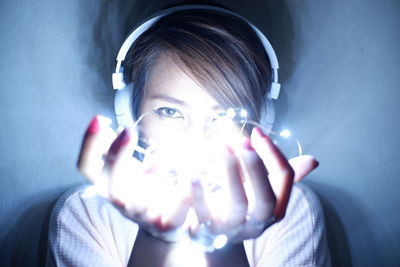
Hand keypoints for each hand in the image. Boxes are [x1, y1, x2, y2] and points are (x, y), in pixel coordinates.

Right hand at [77, 116, 190, 237]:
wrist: (164, 225)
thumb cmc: (144, 190)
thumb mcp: (130, 168)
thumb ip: (118, 151)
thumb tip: (105, 124)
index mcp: (110, 185)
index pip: (87, 167)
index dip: (88, 144)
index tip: (99, 119)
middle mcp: (121, 202)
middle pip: (107, 186)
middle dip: (114, 158)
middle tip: (127, 130)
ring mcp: (143, 216)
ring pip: (136, 205)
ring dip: (149, 178)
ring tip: (161, 157)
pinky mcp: (166, 225)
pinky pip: (173, 216)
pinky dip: (183, 197)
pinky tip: (191, 178)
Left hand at [190, 127, 318, 244]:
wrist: (216, 238)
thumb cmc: (244, 206)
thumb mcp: (265, 192)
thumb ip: (284, 177)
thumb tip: (314, 161)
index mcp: (275, 209)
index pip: (284, 180)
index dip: (272, 154)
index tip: (256, 133)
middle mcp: (257, 222)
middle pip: (265, 199)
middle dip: (257, 168)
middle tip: (244, 141)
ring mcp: (232, 228)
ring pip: (237, 204)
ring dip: (230, 173)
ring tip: (222, 147)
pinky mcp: (207, 230)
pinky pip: (203, 213)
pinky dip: (198, 194)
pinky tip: (194, 174)